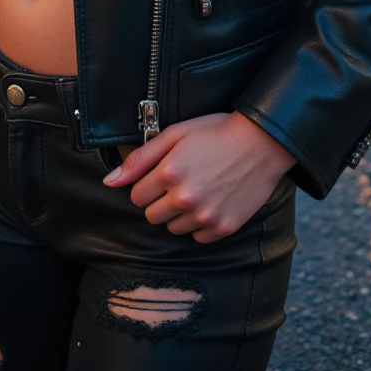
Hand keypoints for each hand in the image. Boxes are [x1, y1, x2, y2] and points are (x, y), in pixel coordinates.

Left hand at [103, 111, 293, 242]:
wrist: (261, 143)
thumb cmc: (215, 132)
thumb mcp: (175, 134)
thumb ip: (139, 159)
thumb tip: (109, 181)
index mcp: (170, 173)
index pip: (136, 196)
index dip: (146, 184)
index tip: (161, 174)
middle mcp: (185, 199)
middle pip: (152, 216)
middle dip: (159, 201)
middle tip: (178, 182)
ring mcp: (205, 216)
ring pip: (173, 229)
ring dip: (178, 214)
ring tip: (196, 189)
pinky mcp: (222, 228)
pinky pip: (197, 237)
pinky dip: (199, 224)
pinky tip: (210, 201)